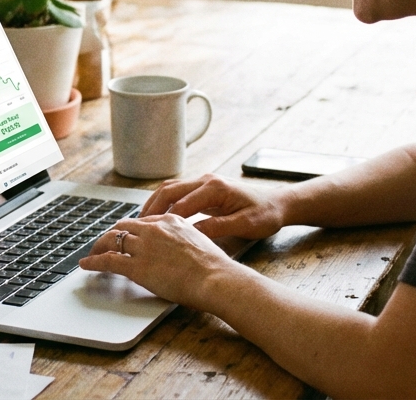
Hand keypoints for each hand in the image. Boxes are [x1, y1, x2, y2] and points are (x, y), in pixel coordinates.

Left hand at [79, 213, 247, 308]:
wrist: (215, 277)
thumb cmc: (214, 267)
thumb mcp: (199, 242)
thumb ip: (184, 241)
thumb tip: (179, 251)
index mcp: (171, 221)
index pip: (142, 221)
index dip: (130, 230)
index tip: (125, 236)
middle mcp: (154, 229)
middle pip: (123, 227)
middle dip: (111, 235)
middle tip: (103, 244)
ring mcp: (144, 246)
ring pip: (112, 241)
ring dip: (98, 248)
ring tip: (92, 254)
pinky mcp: (137, 266)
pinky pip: (108, 261)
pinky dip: (94, 262)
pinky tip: (87, 265)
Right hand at [141, 173, 287, 239]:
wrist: (279, 203)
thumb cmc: (266, 214)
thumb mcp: (245, 225)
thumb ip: (218, 228)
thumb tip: (193, 234)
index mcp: (215, 188)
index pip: (182, 203)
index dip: (163, 219)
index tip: (148, 233)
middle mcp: (206, 180)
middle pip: (169, 191)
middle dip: (151, 208)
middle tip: (136, 227)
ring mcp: (204, 182)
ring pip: (170, 189)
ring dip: (154, 204)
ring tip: (140, 223)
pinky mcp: (204, 189)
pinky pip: (178, 193)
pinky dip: (164, 204)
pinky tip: (156, 218)